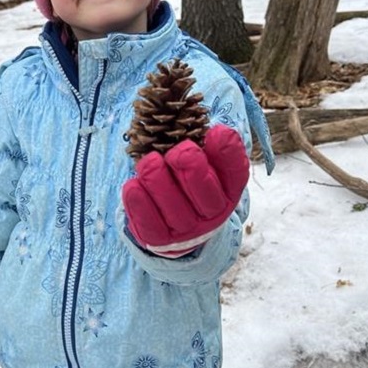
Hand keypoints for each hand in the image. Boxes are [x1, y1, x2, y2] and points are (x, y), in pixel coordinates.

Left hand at [122, 125, 248, 257]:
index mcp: (228, 190)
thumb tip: (217, 129)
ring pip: (175, 208)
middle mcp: (211, 213)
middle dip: (193, 170)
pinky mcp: (159, 238)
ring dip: (161, 183)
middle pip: (206, 194)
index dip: (228, 153)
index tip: (215, 132)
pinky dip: (140, 204)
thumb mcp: (204, 163)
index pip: (235, 173)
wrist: (173, 225)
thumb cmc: (188, 182)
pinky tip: (133, 185)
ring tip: (149, 161)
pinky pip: (150, 223)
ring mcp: (186, 229)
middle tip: (179, 152)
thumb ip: (209, 147)